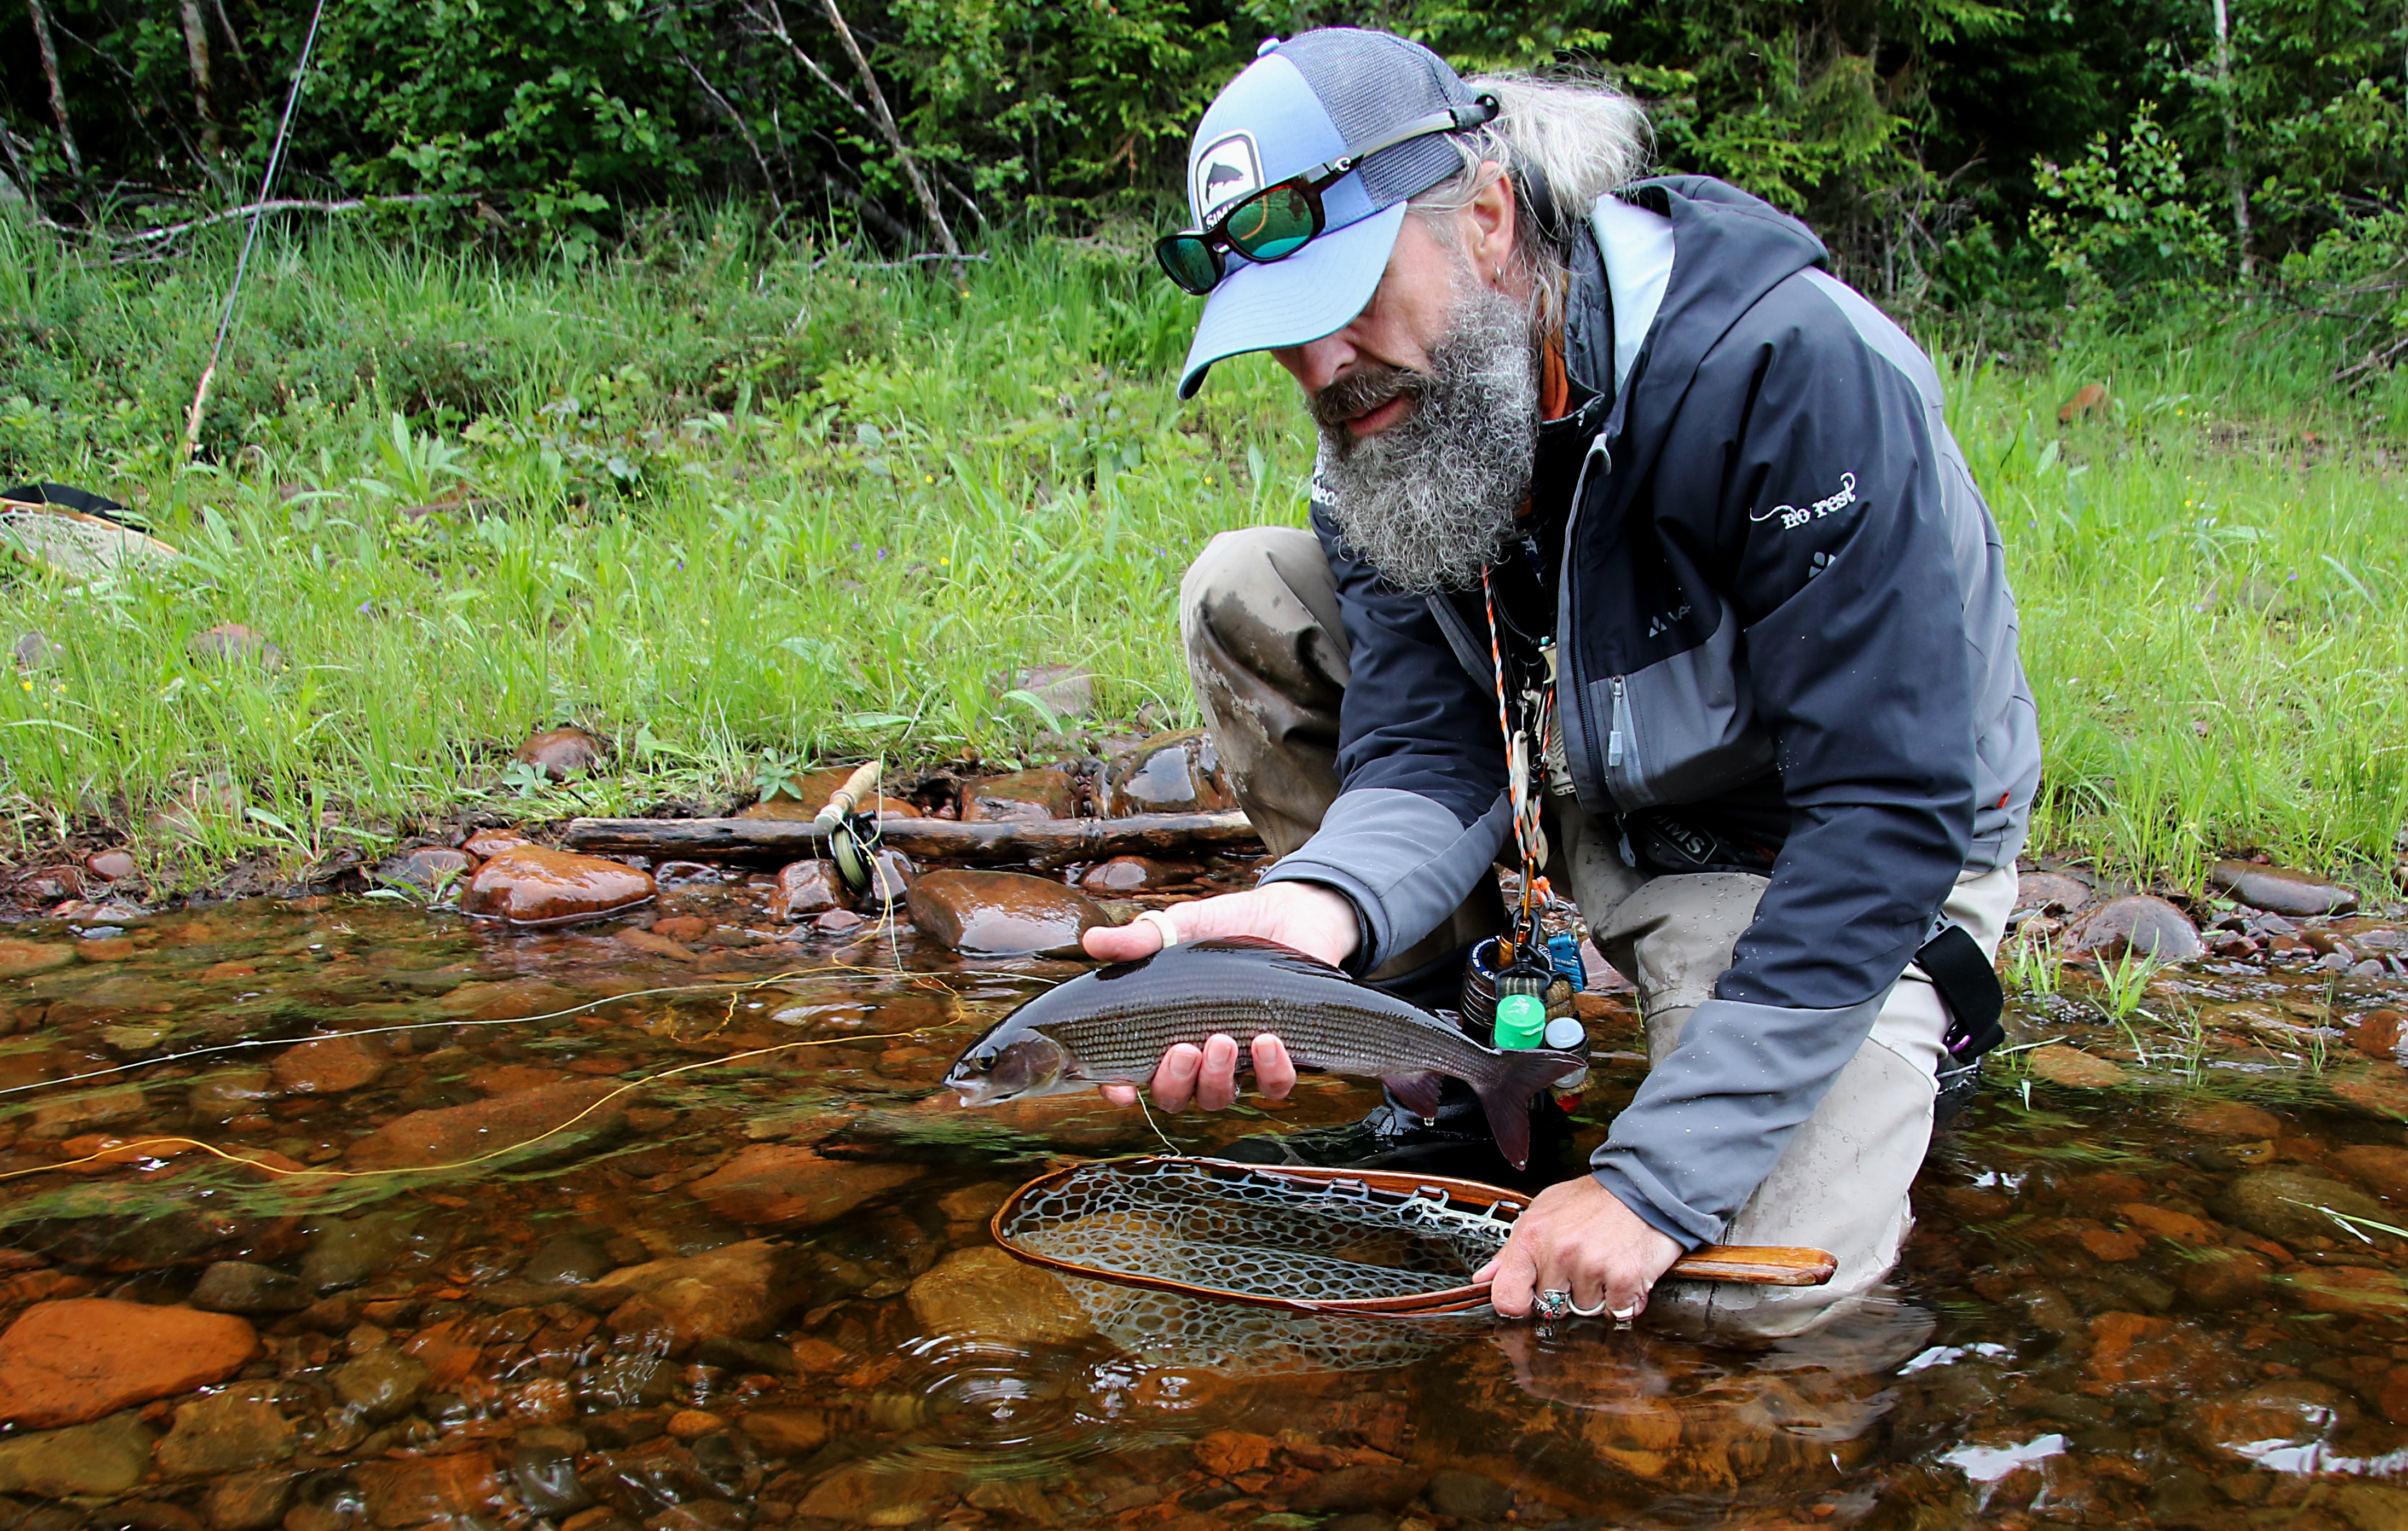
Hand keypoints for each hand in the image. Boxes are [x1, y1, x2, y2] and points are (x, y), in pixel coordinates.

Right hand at [1084, 883, 1352, 1110]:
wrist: (1288, 916)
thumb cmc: (1225, 926)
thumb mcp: (1181, 926)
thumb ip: (1140, 939)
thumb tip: (1092, 941)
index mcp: (1161, 1031)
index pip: (1129, 1075)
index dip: (1118, 1090)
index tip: (1121, 1089)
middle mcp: (1196, 1057)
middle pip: (1173, 1096)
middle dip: (1174, 1081)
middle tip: (1183, 1049)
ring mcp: (1238, 1063)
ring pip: (1218, 1098)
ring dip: (1216, 1078)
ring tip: (1222, 1041)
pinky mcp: (1283, 1059)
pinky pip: (1273, 1086)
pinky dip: (1270, 1071)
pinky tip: (1268, 1040)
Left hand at [1475, 1175, 1684, 1321]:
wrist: (1644, 1187)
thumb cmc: (1593, 1201)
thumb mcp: (1543, 1212)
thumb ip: (1511, 1251)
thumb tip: (1484, 1279)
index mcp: (1531, 1237)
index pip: (1506, 1298)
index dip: (1518, 1304)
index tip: (1530, 1298)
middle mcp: (1558, 1253)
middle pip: (1549, 1307)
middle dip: (1564, 1293)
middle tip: (1579, 1264)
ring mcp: (1591, 1268)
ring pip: (1583, 1310)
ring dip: (1595, 1295)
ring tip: (1603, 1262)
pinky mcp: (1624, 1279)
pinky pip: (1615, 1311)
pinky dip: (1622, 1299)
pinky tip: (1622, 1272)